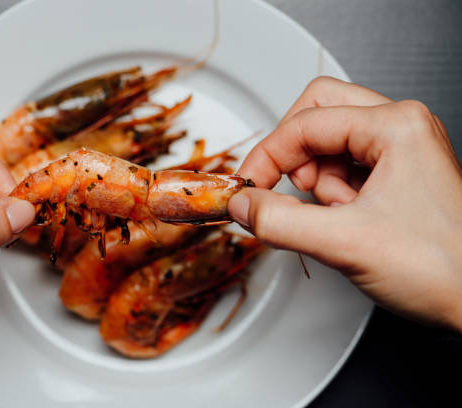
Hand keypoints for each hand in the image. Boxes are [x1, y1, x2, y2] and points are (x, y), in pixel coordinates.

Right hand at [228, 77, 461, 330]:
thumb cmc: (445, 268)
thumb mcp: (346, 243)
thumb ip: (280, 222)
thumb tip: (243, 204)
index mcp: (396, 126)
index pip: (305, 124)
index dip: (267, 157)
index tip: (248, 189)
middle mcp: (401, 127)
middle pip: (318, 113)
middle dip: (294, 154)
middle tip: (289, 189)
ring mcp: (402, 148)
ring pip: (329, 141)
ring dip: (318, 181)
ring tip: (339, 216)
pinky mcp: (398, 171)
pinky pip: (344, 166)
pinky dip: (332, 193)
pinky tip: (349, 219)